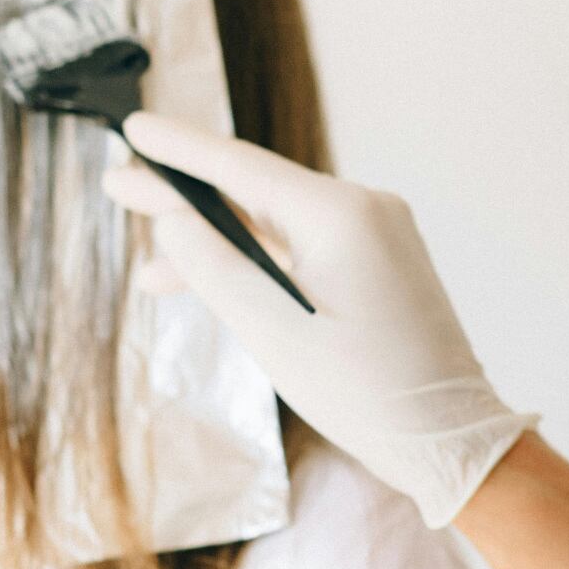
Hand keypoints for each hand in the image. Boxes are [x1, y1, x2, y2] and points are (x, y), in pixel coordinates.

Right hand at [104, 113, 535, 527]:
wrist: (451, 441)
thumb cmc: (367, 394)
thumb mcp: (273, 333)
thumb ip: (215, 269)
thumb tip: (172, 219)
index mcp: (341, 215)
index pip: (240, 167)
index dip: (179, 149)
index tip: (133, 128)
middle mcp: (364, 210)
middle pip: (255, 192)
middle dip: (184, 197)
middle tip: (117, 186)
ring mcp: (376, 236)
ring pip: (275, 227)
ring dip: (216, 245)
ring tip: (149, 268)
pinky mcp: (378, 266)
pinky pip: (303, 251)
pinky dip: (258, 266)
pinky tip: (212, 287)